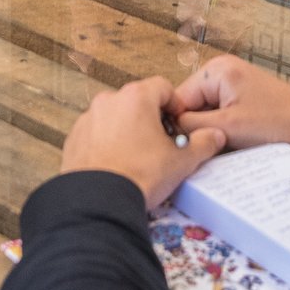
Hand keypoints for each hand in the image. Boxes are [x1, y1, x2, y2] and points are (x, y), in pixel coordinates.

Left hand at [60, 77, 227, 208]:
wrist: (99, 202)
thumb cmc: (141, 176)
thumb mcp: (181, 161)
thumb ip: (202, 144)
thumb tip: (215, 136)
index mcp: (136, 97)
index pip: (163, 87)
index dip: (175, 105)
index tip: (179, 126)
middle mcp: (109, 101)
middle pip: (138, 101)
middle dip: (152, 119)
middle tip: (163, 145)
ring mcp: (88, 118)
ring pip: (116, 117)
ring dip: (129, 130)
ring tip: (139, 158)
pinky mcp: (74, 138)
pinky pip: (97, 133)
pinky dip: (108, 143)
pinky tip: (118, 165)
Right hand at [170, 55, 289, 176]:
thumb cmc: (278, 126)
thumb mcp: (226, 127)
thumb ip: (190, 126)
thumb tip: (165, 132)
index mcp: (216, 69)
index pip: (177, 99)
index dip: (178, 126)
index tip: (182, 148)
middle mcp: (223, 72)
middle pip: (190, 107)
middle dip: (196, 130)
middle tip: (206, 150)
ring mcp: (234, 87)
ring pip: (205, 117)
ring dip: (210, 134)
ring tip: (225, 147)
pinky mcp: (244, 103)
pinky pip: (220, 119)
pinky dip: (223, 134)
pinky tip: (234, 146)